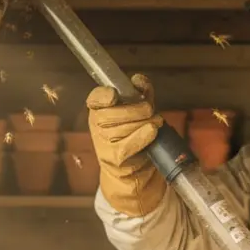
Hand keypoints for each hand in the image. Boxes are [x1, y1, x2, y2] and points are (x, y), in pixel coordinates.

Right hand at [86, 73, 165, 216]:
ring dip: (145, 123)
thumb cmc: (135, 135)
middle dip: (139, 109)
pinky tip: (151, 132)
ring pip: (126, 126)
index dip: (103, 96)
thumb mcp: (138, 111)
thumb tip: (139, 80)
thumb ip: (140, 93)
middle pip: (116, 112)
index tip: (114, 95)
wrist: (134, 169)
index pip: (95, 98)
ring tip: (154, 124)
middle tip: (150, 111)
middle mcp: (97, 125)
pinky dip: (143, 136)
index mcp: (99, 109)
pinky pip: (130, 143)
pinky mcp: (113, 157)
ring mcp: (103, 142)